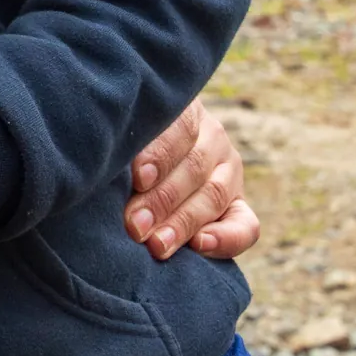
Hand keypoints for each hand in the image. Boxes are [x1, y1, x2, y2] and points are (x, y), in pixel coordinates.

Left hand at [124, 101, 258, 261]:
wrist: (149, 154)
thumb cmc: (125, 143)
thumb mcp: (127, 132)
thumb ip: (126, 145)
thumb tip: (109, 168)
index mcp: (184, 110)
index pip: (180, 130)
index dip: (161, 155)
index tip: (139, 178)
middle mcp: (212, 136)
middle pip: (193, 169)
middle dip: (161, 200)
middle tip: (135, 224)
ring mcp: (229, 170)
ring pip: (214, 196)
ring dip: (183, 223)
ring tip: (156, 244)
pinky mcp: (238, 203)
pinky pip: (246, 225)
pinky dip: (227, 238)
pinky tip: (200, 246)